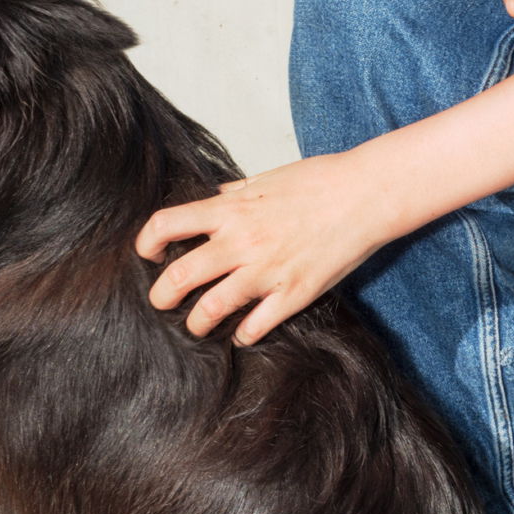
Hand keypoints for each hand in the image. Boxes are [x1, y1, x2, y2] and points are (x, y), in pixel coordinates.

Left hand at [135, 153, 389, 344]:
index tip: (150, 254)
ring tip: (197, 326)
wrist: (366, 195)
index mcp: (231, 209)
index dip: (147, 243)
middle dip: (161, 295)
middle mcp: (241, 241)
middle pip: (180, 276)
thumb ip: (236, 192)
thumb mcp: (267, 178)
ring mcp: (266, 271)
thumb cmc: (320, 182)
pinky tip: (243, 334)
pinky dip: (244, 335)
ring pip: (211, 308)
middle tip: (162, 302)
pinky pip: (257, 325)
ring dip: (197, 323)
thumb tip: (215, 197)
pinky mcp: (293, 293)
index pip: (167, 224)